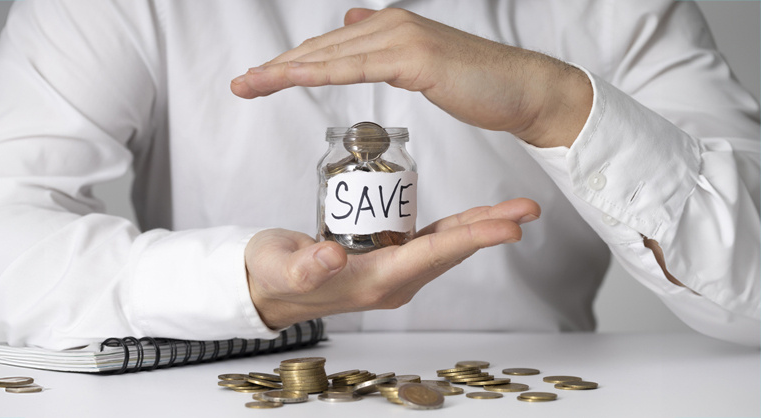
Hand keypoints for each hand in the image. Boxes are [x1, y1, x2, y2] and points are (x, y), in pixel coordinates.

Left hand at [230, 8, 591, 147]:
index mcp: (390, 27)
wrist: (523, 90)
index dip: (291, 63)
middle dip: (277, 68)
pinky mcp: (415, 57)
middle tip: (241, 85)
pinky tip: (292, 80)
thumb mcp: (421, 60)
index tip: (259, 79)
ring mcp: (402, 37)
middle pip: (321, 49)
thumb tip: (353, 25)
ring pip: (331, 56)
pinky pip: (357, 68)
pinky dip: (320, 73)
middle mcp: (391, 24)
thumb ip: (384, 46)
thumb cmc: (476, 82)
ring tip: (251, 85)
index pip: (330, 48)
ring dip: (286, 71)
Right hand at [245, 198, 539, 329]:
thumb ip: (306, 266)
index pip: (431, 256)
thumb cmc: (272, 275)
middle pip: (450, 252)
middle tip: (527, 210)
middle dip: (490, 230)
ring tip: (515, 210)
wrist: (267, 288)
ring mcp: (393, 273)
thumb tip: (334, 257)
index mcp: (374, 282)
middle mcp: (392, 282)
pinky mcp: (389, 260)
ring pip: (446, 248)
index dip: (471, 239)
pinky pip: (432, 244)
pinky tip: (475, 217)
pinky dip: (456, 229)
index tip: (507, 228)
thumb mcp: (282, 268)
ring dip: (480, 228)